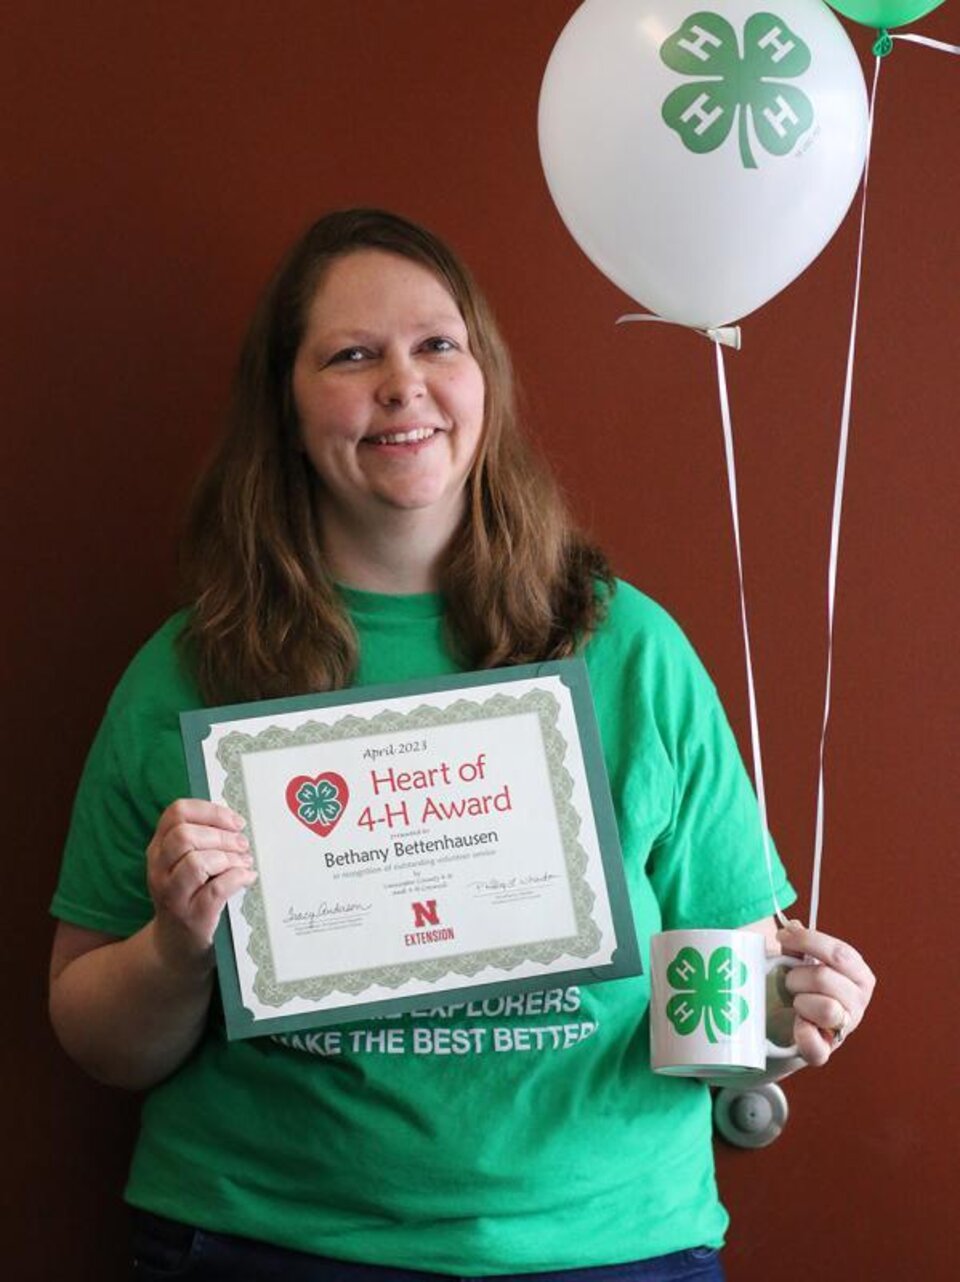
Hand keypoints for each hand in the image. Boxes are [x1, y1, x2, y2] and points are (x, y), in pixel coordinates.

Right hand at [146, 799, 256, 972]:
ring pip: (197, 862)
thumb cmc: (188, 896)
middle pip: (184, 836)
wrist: (176, 948)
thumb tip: (236, 822)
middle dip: (221, 836)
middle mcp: (159, 870)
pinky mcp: (192, 917)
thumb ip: (200, 840)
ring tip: (244, 862)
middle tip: (243, 844)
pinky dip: (237, 878)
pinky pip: (216, 890)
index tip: (235, 822)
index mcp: (158, 850)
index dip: (210, 811)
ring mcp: (173, 896)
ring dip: (229, 858)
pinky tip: (248, 878)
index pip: (176, 813)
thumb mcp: (182, 865)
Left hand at [776, 920, 875, 1066]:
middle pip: (825, 978)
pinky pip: (815, 1045)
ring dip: (800, 1001)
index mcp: (858, 975)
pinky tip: (796, 1024)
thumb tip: (792, 926)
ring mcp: (844, 1029)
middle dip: (797, 976)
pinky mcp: (824, 1052)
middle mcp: (858, 1002)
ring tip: (794, 1002)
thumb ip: (797, 945)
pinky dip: (802, 1033)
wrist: (781, 1026)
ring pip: (826, 1009)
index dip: (808, 941)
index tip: (782, 936)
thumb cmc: (797, 985)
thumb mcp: (799, 961)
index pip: (840, 953)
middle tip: (788, 981)